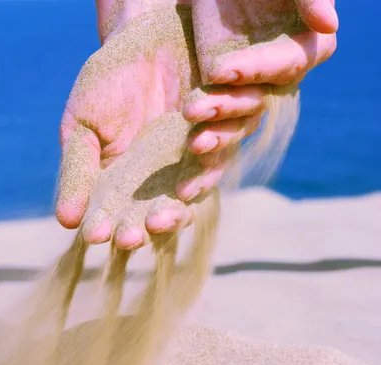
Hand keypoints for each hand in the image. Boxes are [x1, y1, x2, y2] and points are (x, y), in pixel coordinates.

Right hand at [55, 6, 198, 242]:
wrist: (146, 36)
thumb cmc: (107, 82)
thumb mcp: (82, 126)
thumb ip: (77, 171)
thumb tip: (65, 222)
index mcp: (120, 181)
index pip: (113, 214)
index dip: (106, 226)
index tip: (97, 234)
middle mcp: (158, 180)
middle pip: (154, 215)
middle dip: (146, 226)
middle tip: (137, 234)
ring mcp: (189, 161)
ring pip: (190, 195)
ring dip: (179, 206)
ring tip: (168, 210)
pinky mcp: (220, 136)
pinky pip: (219, 155)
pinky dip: (209, 161)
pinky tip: (195, 159)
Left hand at [176, 0, 337, 200]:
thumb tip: (328, 24)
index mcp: (300, 50)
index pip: (281, 66)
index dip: (255, 70)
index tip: (222, 71)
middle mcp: (275, 80)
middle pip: (255, 103)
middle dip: (226, 109)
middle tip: (194, 112)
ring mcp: (246, 96)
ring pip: (236, 125)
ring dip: (216, 137)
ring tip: (194, 144)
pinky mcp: (219, 106)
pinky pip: (216, 136)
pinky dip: (204, 161)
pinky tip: (189, 186)